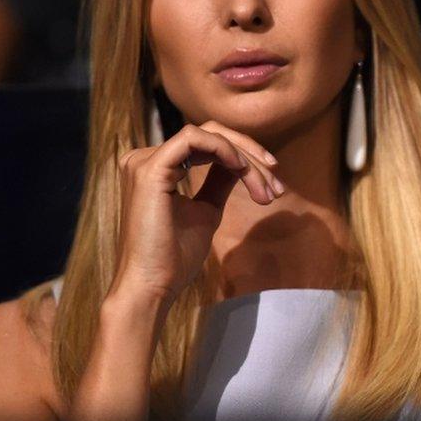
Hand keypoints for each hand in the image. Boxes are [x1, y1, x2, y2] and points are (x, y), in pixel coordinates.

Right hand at [109, 121, 283, 305]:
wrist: (153, 286)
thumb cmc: (176, 256)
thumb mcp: (207, 210)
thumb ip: (219, 181)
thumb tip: (242, 162)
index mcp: (158, 166)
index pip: (207, 143)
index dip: (245, 155)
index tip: (273, 184)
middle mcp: (146, 157)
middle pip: (211, 134)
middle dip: (251, 154)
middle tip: (276, 186)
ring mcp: (144, 160)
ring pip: (208, 135)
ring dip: (245, 158)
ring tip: (265, 188)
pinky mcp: (150, 168)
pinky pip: (194, 139)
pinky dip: (225, 150)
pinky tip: (242, 169)